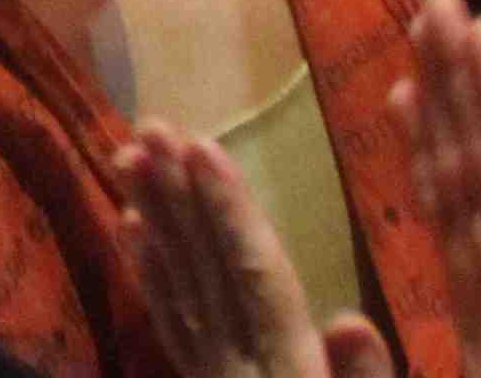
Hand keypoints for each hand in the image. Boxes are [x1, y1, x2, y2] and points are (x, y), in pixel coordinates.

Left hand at [114, 121, 387, 377]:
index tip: (202, 147)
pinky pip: (169, 324)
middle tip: (151, 127)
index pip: (257, 279)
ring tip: (128, 157)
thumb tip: (352, 322)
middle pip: (207, 273)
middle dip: (179, 195)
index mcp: (289, 370)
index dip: (230, 212)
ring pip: (180, 289)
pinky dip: (150, 274)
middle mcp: (238, 368)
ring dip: (156, 220)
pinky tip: (129, 229)